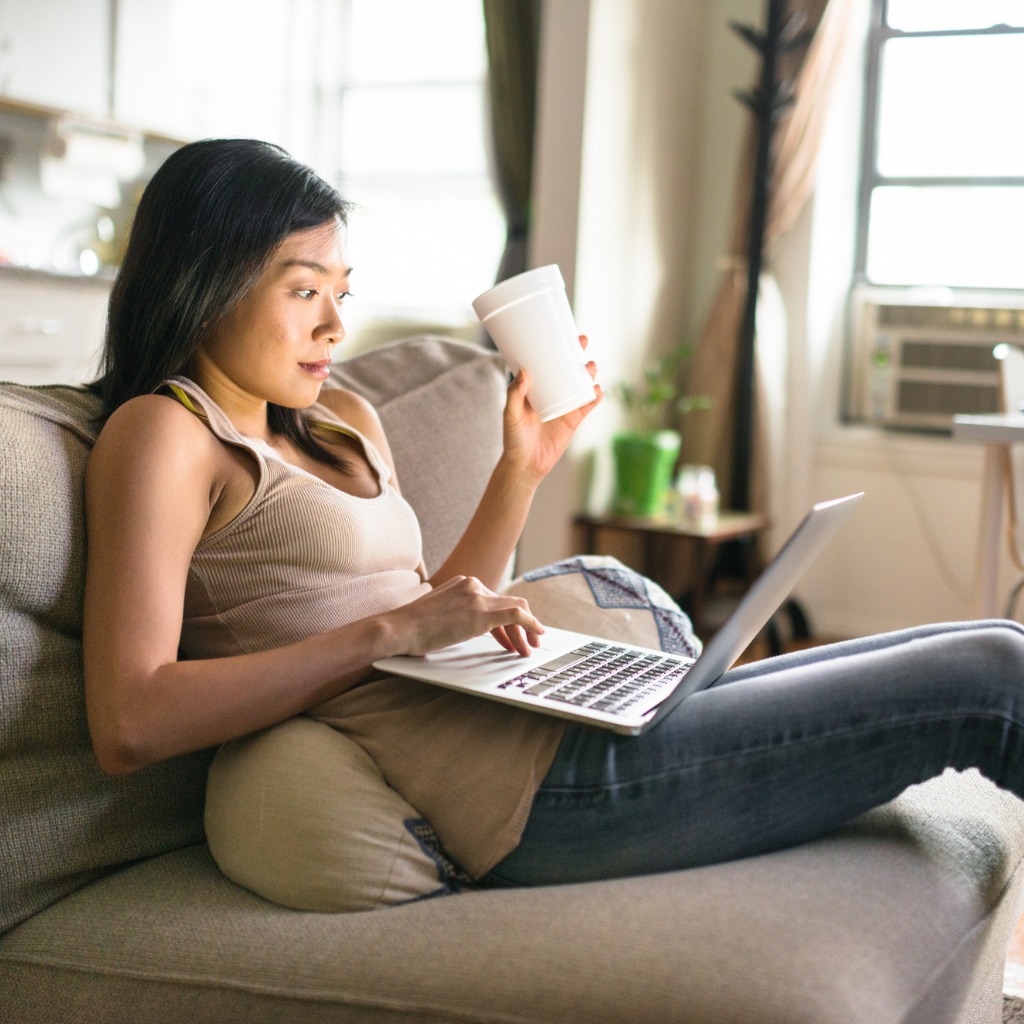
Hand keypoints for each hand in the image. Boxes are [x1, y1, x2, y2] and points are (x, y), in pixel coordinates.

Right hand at [383, 576, 544, 657]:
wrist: (401, 628)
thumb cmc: (413, 627)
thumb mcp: (439, 612)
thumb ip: (457, 612)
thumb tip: (469, 626)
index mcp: (463, 583)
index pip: (494, 599)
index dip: (507, 620)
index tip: (511, 636)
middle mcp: (473, 585)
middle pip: (509, 603)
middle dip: (522, 625)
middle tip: (529, 642)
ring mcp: (478, 597)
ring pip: (516, 609)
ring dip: (526, 631)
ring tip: (528, 649)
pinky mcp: (481, 613)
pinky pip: (517, 614)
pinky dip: (531, 624)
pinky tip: (536, 634)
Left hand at [502, 335, 602, 481]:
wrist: (526, 465)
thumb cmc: (513, 439)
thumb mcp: (510, 414)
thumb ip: (515, 394)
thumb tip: (525, 372)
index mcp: (535, 387)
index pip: (546, 362)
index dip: (555, 347)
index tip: (562, 333)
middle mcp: (551, 393)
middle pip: (567, 368)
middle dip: (577, 354)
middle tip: (582, 342)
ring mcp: (564, 405)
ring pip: (581, 383)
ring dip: (589, 373)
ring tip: (590, 367)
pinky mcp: (574, 419)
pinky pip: (588, 405)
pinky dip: (595, 396)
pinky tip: (598, 389)